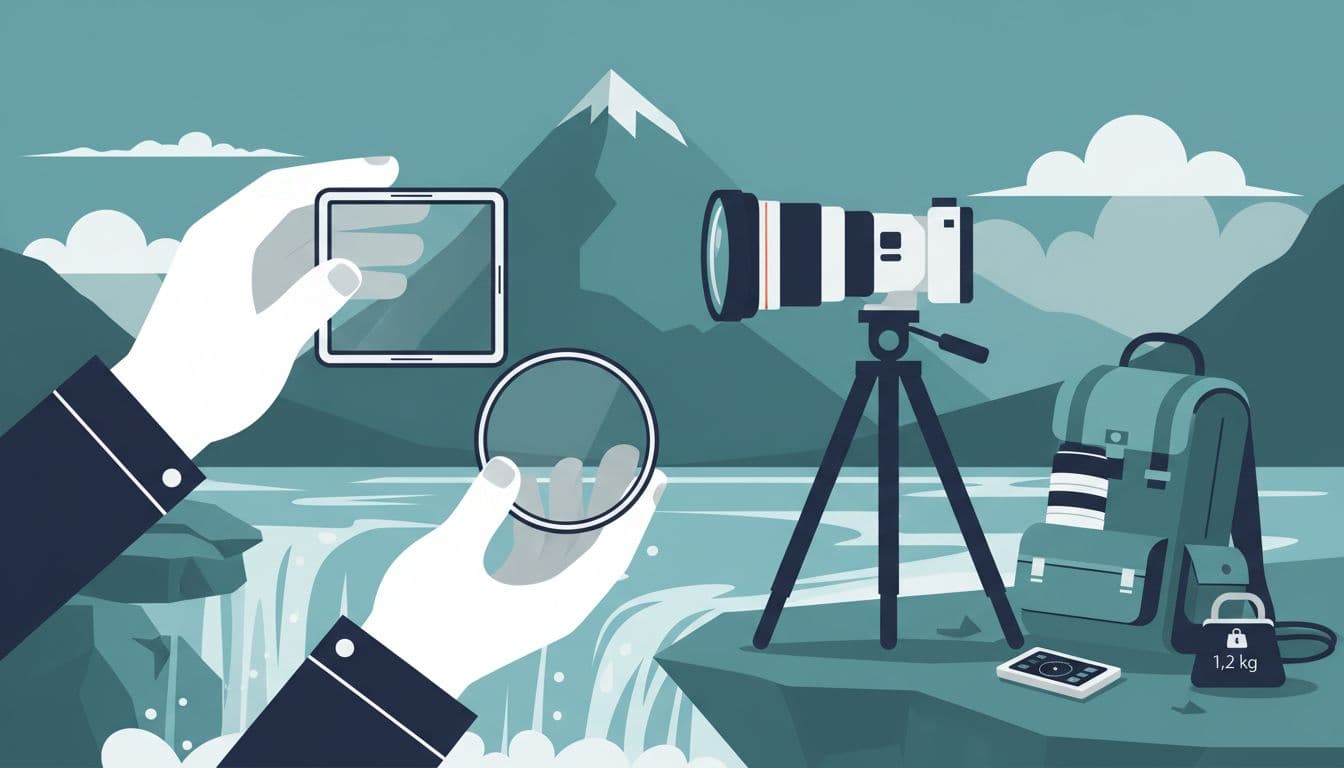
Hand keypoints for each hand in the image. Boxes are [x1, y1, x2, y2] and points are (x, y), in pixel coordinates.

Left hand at [111, 157, 403, 456]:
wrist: (158, 417)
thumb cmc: (200, 380)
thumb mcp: (263, 342)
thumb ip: (308, 301)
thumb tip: (348, 269)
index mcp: (224, 244)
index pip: (287, 190)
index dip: (339, 175)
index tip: (387, 172)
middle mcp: (229, 249)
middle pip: (303, 213)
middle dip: (359, 212)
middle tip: (409, 211)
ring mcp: (239, 273)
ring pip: (308, 244)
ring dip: (355, 246)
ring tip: (407, 250)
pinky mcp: (247, 298)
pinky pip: (300, 273)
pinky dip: (337, 275)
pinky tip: (376, 284)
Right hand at [363, 454, 666, 696]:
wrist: (397, 674)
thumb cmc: (420, 623)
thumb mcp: (447, 560)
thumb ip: (479, 511)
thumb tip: (507, 466)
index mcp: (554, 601)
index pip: (611, 551)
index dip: (634, 512)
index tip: (653, 477)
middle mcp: (556, 604)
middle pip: (599, 548)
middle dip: (611, 502)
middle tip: (621, 458)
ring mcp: (537, 603)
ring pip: (570, 551)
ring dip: (573, 510)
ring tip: (571, 466)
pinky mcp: (516, 600)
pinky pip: (543, 557)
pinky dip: (543, 525)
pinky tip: (528, 493)